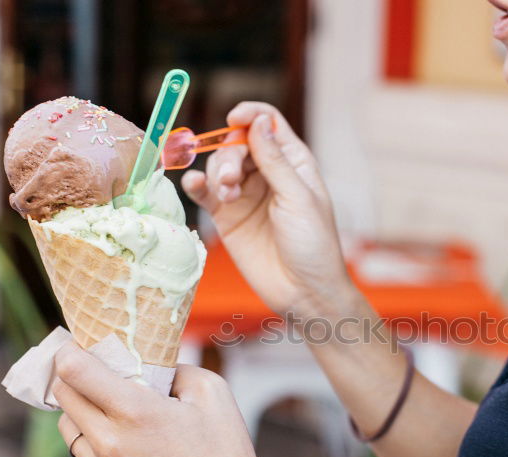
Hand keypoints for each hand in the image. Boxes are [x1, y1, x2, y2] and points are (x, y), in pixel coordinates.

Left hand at [52, 342, 283, 456]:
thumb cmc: (225, 451)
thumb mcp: (211, 391)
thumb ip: (173, 368)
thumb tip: (147, 362)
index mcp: (136, 412)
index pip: (74, 370)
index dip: (70, 352)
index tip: (78, 347)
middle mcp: (110, 444)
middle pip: (63, 396)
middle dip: (74, 379)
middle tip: (93, 374)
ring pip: (68, 429)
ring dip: (84, 415)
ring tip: (114, 416)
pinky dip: (99, 450)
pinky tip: (131, 454)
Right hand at [182, 102, 357, 319]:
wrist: (303, 291)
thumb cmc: (313, 245)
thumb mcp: (298, 198)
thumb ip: (274, 160)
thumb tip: (257, 122)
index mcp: (293, 163)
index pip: (267, 124)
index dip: (250, 115)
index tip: (233, 119)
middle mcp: (267, 174)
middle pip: (237, 143)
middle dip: (229, 155)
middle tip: (230, 181)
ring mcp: (245, 194)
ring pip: (219, 165)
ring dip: (217, 173)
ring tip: (226, 196)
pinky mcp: (227, 216)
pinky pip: (205, 192)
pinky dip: (196, 184)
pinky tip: (194, 185)